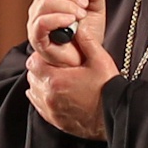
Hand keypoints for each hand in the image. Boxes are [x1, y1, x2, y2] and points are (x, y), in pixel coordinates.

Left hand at [25, 0, 118, 140]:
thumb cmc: (108, 89)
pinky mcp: (54, 120)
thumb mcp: (100, 61)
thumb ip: (86, 41)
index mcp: (56, 79)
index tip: (51, 56)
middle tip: (55, 66)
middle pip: (32, 76)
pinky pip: (39, 106)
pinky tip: (54, 92)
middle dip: (41, 69)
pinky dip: (43, 97)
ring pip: (34, 91)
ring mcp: (50, 110)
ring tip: (57, 78)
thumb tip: (77, 27)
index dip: (41, 57)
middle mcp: (48, 95)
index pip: (33, 62)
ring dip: (41, 83)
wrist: (114, 116)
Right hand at [27, 0, 104, 66]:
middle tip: (84, 6)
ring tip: (80, 16)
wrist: (85, 60)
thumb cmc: (86, 37)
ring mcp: (36, 21)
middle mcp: (40, 7)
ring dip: (66, 6)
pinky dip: (58, 18)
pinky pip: (41, 22)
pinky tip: (70, 21)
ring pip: (44, 2)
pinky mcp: (37, 37)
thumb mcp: (97, 11)